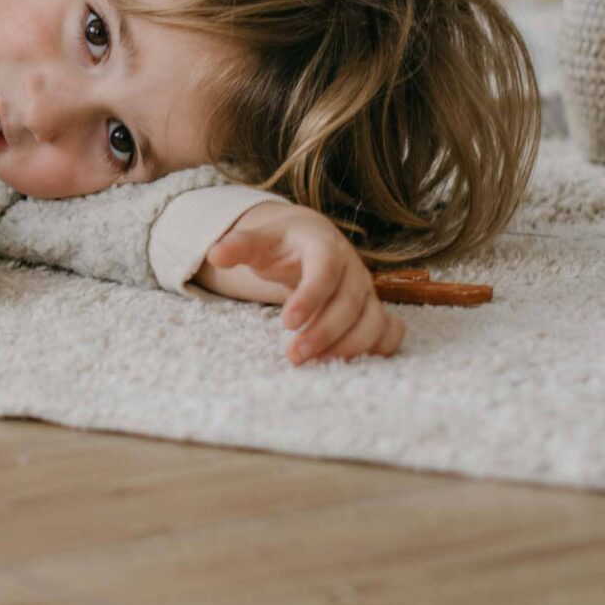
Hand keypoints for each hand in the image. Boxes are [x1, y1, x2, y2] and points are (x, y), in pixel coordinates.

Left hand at [195, 203, 403, 364]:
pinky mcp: (372, 309)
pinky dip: (380, 348)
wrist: (309, 239)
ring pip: (373, 321)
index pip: (325, 271)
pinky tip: (354, 363)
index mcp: (324, 246)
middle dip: (325, 332)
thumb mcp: (259, 241)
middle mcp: (352, 268)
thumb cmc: (281, 244)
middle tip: (295, 356)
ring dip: (351, 347)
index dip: (310, 297)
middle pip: (349, 303)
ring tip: (320, 365)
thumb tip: (215, 253)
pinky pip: (389, 330)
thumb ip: (239, 247)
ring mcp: (366, 290)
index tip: (287, 323)